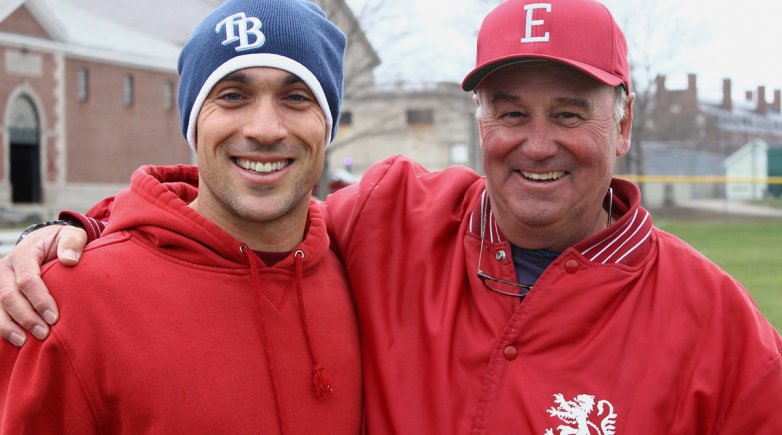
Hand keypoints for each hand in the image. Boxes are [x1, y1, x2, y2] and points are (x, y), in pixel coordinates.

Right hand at [0, 225, 86, 346]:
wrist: (45, 242)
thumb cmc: (61, 242)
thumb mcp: (71, 235)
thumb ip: (72, 243)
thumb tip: (69, 260)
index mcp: (24, 253)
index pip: (27, 279)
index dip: (40, 300)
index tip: (54, 317)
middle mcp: (6, 267)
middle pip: (9, 296)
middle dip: (26, 317)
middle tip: (43, 333)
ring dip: (9, 326)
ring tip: (24, 342)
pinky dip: (2, 326)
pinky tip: (14, 340)